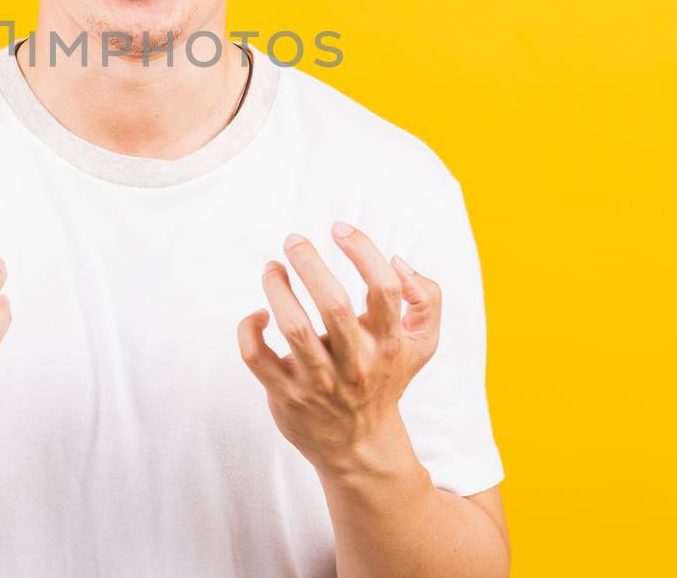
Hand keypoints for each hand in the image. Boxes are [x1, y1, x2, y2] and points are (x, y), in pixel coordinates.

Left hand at [236, 222, 440, 477]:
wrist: (360, 446)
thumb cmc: (385, 379)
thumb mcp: (420, 344)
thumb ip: (426, 299)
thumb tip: (400, 261)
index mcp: (388, 344)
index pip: (385, 289)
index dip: (363, 251)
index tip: (340, 229)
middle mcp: (355, 364)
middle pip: (334, 305)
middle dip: (310, 263)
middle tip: (294, 241)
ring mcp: (318, 382)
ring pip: (292, 327)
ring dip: (276, 288)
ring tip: (273, 269)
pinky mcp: (285, 394)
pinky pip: (256, 356)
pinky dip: (249, 327)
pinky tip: (259, 315)